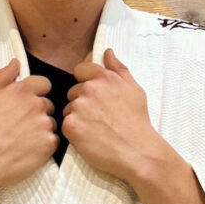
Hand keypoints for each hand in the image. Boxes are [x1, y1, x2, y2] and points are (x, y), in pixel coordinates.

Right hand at [0, 58, 57, 189]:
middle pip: (48, 104)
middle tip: (20, 125)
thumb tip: (16, 62)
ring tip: (22, 138)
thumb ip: (2, 76)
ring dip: (41, 128)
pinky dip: (44, 144)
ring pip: (50, 122)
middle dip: (37, 112)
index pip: (43, 83)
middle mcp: (36, 105)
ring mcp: (44, 125)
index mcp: (22, 91)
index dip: (35, 93)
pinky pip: (54, 140)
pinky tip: (28, 149)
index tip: (25, 104)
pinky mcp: (49, 144)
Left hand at [63, 48, 160, 181]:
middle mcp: (88, 89)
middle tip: (99, 116)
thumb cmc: (137, 121)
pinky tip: (89, 136)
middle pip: (74, 90)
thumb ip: (118, 68)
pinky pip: (66, 123)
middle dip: (82, 100)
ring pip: (69, 107)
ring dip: (77, 115)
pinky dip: (75, 130)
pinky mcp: (70, 125)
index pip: (80, 69)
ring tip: (96, 127)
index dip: (85, 80)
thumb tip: (107, 52)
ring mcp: (78, 107)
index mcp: (104, 77)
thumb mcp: (134, 89)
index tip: (93, 93)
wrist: (136, 151)